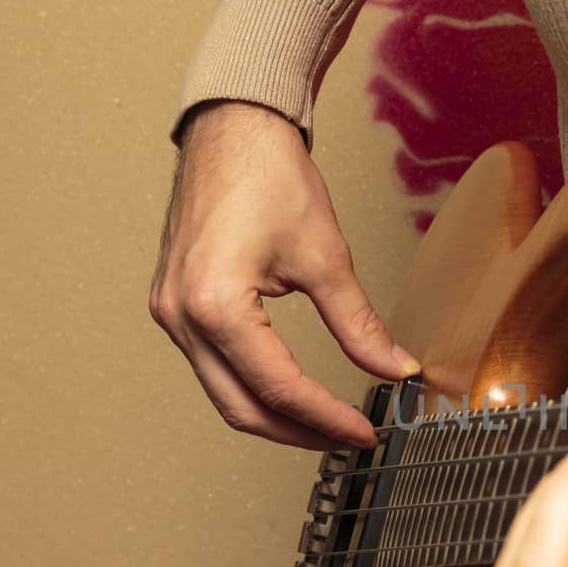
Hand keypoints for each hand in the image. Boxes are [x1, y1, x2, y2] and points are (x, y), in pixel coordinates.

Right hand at [149, 101, 418, 449]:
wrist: (233, 128)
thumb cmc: (270, 176)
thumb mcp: (327, 258)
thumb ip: (360, 325)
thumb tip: (396, 370)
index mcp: (215, 305)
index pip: (278, 387)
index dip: (326, 419)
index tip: (365, 432)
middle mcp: (181, 315)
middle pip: (241, 407)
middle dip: (298, 432)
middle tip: (347, 438)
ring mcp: (170, 312)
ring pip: (223, 393)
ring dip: (274, 415)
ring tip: (325, 423)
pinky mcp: (174, 304)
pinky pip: (212, 366)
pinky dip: (252, 386)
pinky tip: (290, 391)